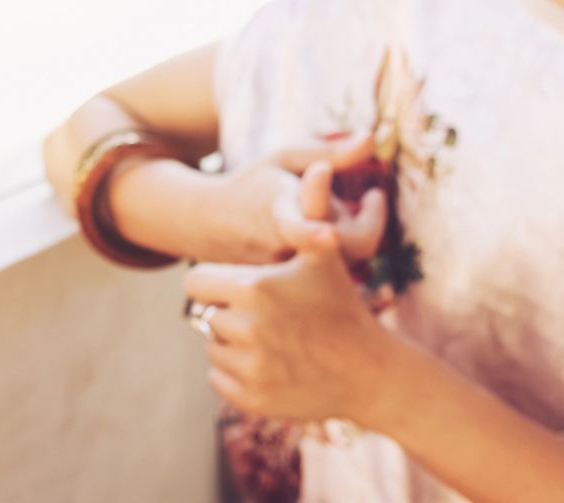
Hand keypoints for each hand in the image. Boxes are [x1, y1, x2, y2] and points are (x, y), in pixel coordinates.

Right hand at [181, 137, 386, 264]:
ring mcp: (284, 276)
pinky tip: (325, 234)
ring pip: (339, 261)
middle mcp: (282, 250)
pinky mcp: (287, 291)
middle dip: (368, 220)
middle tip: (372, 197)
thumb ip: (330, 153)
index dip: (316, 232)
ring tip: (335, 213)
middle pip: (344, 247)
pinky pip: (328, 275)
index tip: (358, 209)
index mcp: (279, 212)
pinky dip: (334, 253)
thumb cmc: (254, 184)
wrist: (208, 225)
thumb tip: (371, 139)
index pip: (303, 230)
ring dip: (347, 235)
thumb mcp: (284, 159)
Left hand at [184, 163, 391, 421]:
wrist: (368, 373)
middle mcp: (245, 329)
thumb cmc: (342, 304)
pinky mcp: (250, 399)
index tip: (241, 283)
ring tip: (271, 336)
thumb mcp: (325, 253)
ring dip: (232, 341)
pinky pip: (220, 379)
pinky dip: (237, 372)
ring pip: (213, 347)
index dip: (216, 280)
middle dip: (228, 311)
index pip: (195, 281)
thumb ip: (313, 205)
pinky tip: (271, 362)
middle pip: (206, 315)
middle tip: (264, 313)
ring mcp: (248, 368)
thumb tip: (319, 164)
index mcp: (253, 288)